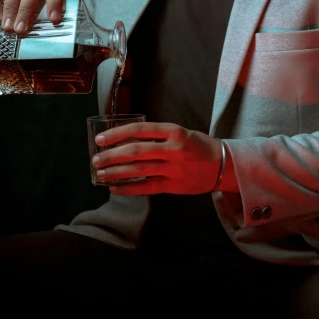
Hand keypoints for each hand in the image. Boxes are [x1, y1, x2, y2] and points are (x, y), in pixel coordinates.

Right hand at [0, 0, 64, 33]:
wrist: (21, 14)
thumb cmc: (37, 19)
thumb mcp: (45, 21)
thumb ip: (49, 26)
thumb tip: (50, 44)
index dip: (55, 2)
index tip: (53, 20)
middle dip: (26, 9)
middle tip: (20, 29)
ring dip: (10, 8)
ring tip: (8, 27)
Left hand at [91, 121, 222, 194]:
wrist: (223, 165)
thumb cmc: (198, 146)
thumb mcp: (181, 132)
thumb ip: (157, 136)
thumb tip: (126, 140)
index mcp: (174, 131)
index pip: (139, 130)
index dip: (117, 134)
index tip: (100, 139)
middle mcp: (173, 149)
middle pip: (135, 151)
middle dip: (111, 156)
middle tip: (96, 159)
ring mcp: (173, 169)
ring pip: (138, 170)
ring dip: (115, 172)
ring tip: (101, 174)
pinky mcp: (173, 186)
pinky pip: (146, 188)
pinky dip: (128, 188)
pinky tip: (115, 188)